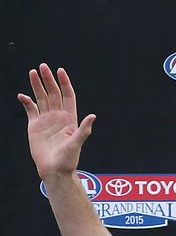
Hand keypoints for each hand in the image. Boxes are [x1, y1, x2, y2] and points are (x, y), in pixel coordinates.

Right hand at [17, 64, 94, 178]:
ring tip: (32, 72)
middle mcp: (58, 117)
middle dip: (48, 80)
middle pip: (53, 94)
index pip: (68, 96)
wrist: (54, 170)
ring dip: (36, 86)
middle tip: (43, 66)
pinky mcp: (34, 126)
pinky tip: (22, 95)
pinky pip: (30, 110)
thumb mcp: (77, 144)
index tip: (60, 70)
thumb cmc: (68, 159)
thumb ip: (83, 130)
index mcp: (70, 119)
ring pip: (41, 98)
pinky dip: (26, 102)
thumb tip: (93, 116)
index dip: (64, 83)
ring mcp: (46, 120)